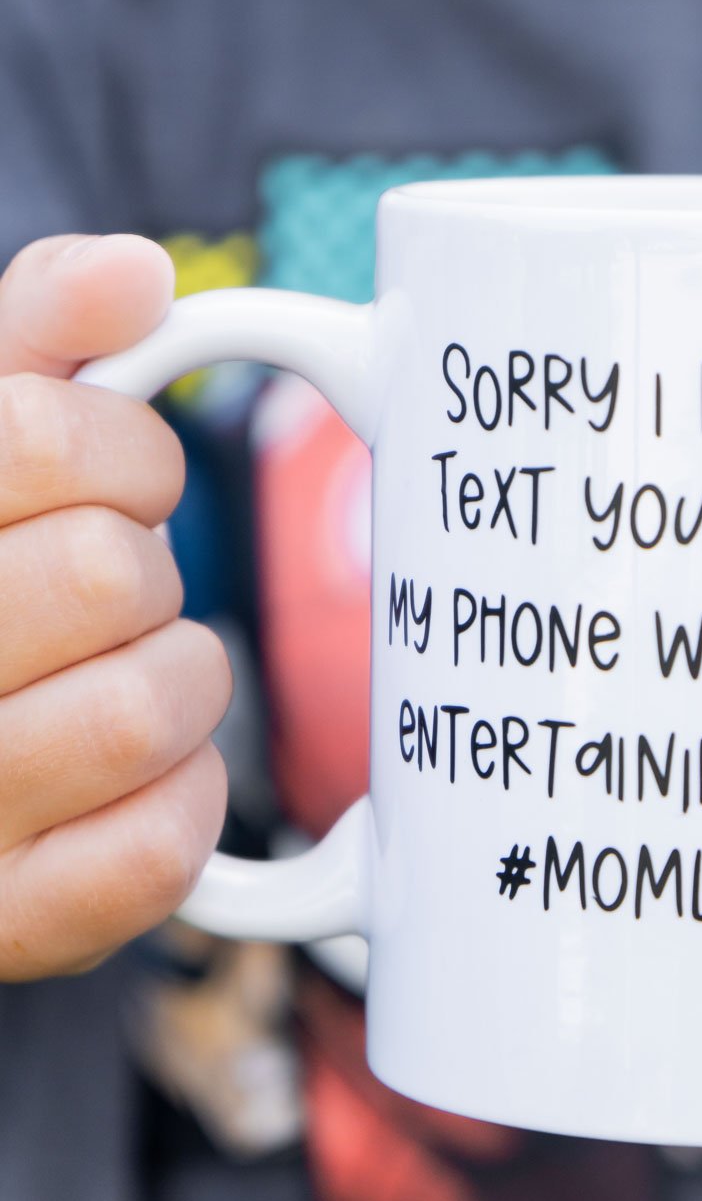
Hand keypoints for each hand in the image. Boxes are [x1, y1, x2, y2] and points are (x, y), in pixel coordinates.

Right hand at [0, 235, 230, 979]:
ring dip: (181, 680)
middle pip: (106, 572)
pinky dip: (184, 803)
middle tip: (111, 590)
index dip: (124, 450)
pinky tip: (144, 779)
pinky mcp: (4, 925)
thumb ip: (26, 337)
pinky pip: (155, 853)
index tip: (122, 482)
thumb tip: (136, 274)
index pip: (37, 438)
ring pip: (148, 708)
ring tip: (131, 680)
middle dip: (146, 564)